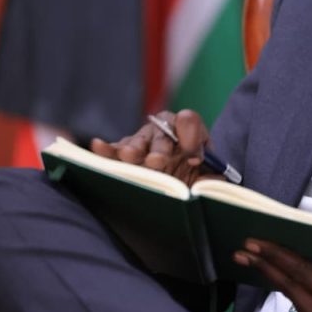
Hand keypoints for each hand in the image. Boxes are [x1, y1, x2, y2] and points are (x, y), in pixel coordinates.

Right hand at [90, 109, 210, 184]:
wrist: (171, 190)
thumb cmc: (190, 180)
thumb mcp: (204, 179)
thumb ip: (211, 179)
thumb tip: (213, 182)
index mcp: (188, 132)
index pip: (189, 121)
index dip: (193, 138)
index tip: (194, 158)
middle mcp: (164, 131)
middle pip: (162, 132)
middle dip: (161, 147)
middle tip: (157, 162)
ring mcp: (142, 141)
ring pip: (138, 140)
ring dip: (134, 148)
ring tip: (130, 156)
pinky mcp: (121, 153)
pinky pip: (112, 150)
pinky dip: (106, 149)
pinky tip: (98, 146)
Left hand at [236, 239, 311, 311]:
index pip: (302, 272)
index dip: (276, 255)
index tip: (254, 242)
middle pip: (290, 288)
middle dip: (265, 266)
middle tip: (242, 250)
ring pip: (295, 300)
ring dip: (278, 278)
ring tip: (257, 259)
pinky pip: (305, 311)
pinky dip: (296, 292)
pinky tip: (284, 276)